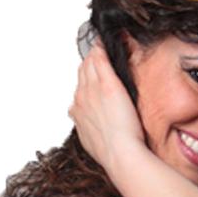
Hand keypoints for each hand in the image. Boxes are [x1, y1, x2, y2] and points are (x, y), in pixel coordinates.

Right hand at [68, 37, 146, 170]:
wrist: (120, 155)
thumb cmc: (111, 153)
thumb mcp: (92, 141)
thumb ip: (88, 128)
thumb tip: (87, 123)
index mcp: (77, 111)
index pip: (80, 86)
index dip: (88, 78)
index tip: (95, 75)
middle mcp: (80, 97)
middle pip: (82, 71)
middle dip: (91, 63)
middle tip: (102, 56)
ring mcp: (92, 90)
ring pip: (90, 63)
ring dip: (96, 54)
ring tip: (105, 46)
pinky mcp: (107, 85)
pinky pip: (101, 58)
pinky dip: (102, 48)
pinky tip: (106, 41)